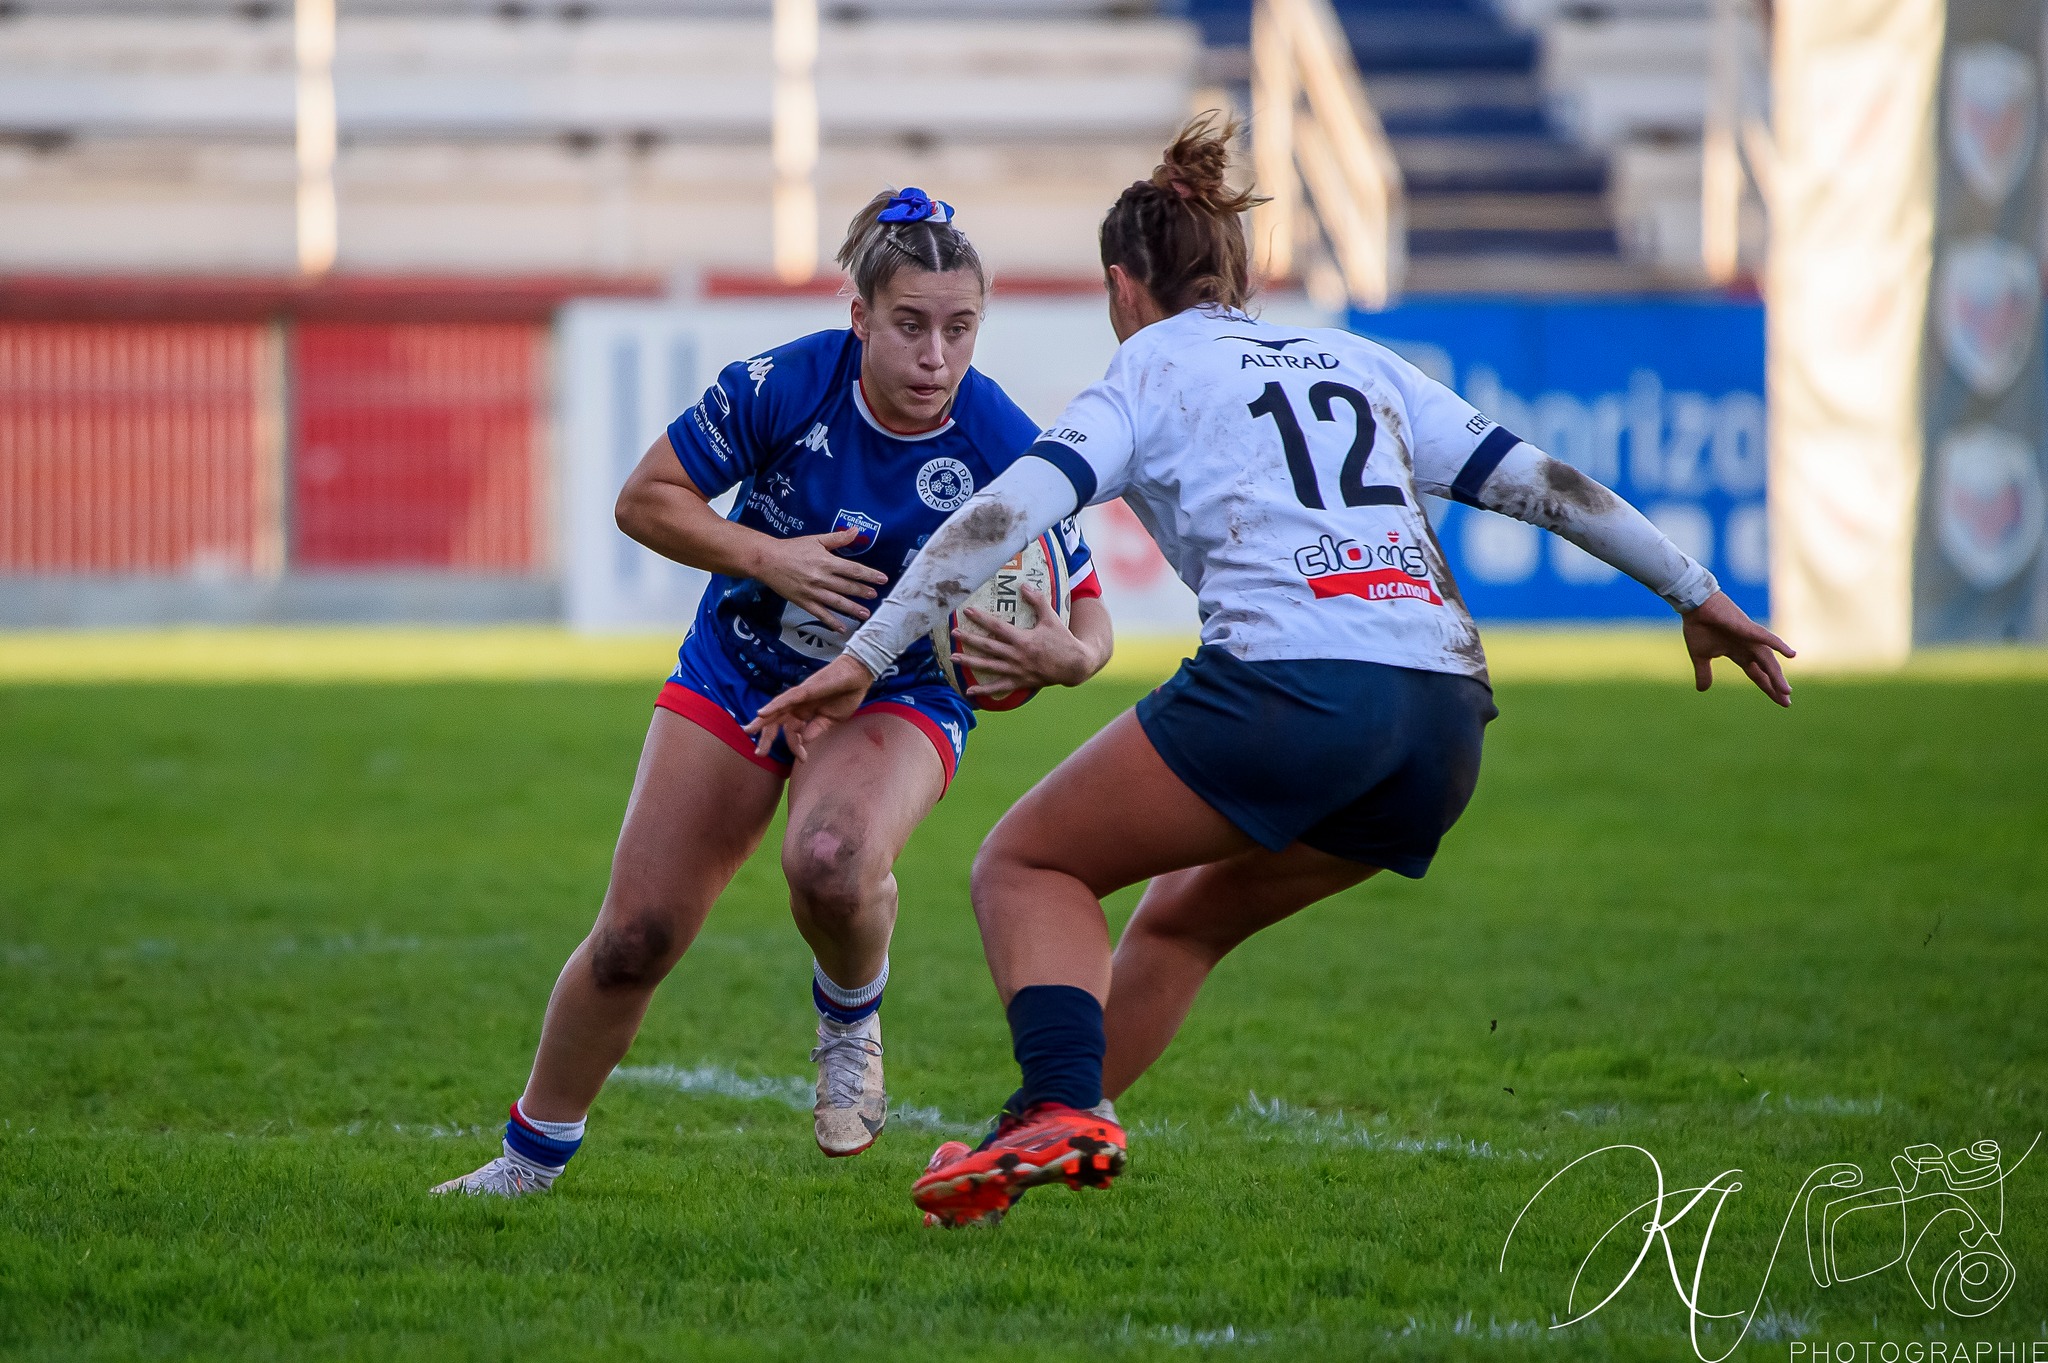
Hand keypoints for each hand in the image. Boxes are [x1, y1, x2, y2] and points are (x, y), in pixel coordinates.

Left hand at [745, 654, 873, 762]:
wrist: (858, 677)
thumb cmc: (845, 696)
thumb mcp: (831, 720)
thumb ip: (816, 729)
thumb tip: (804, 741)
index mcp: (804, 714)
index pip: (791, 732)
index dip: (795, 747)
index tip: (804, 759)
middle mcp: (797, 705)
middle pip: (776, 721)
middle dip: (766, 737)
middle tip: (758, 754)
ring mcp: (800, 697)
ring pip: (776, 710)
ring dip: (761, 720)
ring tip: (748, 730)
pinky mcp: (805, 689)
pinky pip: (786, 698)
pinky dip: (773, 706)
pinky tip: (762, 713)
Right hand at [749, 527, 889, 630]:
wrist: (767, 560)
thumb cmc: (793, 548)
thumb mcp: (816, 539)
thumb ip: (838, 538)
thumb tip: (856, 530)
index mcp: (826, 562)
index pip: (853, 570)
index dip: (869, 575)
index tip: (882, 579)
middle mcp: (822, 578)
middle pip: (848, 587)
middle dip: (864, 592)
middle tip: (876, 596)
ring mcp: (813, 592)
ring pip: (838, 602)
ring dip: (853, 609)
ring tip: (866, 614)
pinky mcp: (804, 602)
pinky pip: (820, 614)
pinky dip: (832, 622)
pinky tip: (842, 628)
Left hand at [952, 585, 1099, 698]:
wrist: (1075, 665)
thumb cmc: (1063, 640)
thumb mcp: (1052, 618)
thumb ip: (1038, 601)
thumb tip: (1023, 586)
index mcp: (1023, 639)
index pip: (997, 627)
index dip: (981, 618)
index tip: (967, 612)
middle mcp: (1017, 655)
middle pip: (988, 646)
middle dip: (969, 639)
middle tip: (953, 633)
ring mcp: (1017, 670)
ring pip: (989, 666)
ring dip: (970, 662)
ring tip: (953, 658)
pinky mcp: (1020, 682)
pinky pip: (999, 687)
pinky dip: (984, 690)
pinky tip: (969, 691)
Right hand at [1681, 591, 1795, 706]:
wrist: (1694, 606)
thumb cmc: (1698, 627)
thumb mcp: (1700, 656)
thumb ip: (1704, 673)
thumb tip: (1702, 690)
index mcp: (1739, 654)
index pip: (1757, 674)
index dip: (1768, 687)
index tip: (1781, 701)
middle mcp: (1749, 647)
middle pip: (1767, 670)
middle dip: (1776, 686)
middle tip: (1787, 701)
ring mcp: (1750, 638)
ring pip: (1768, 660)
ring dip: (1776, 675)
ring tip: (1786, 691)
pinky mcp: (1747, 628)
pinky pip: (1765, 638)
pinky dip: (1778, 645)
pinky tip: (1791, 654)